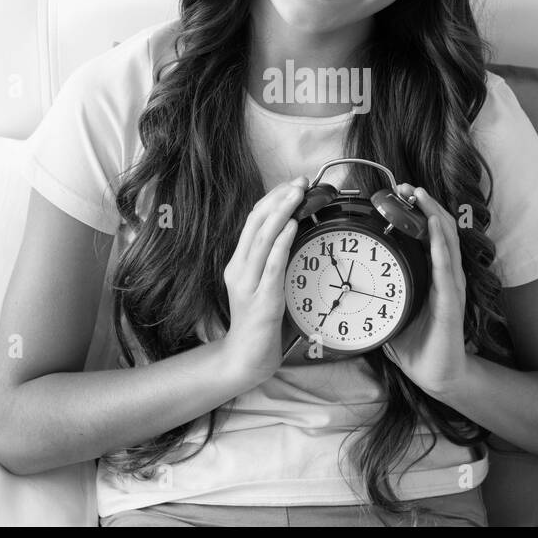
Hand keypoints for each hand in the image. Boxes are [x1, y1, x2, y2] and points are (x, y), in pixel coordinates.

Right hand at [221, 176, 306, 385]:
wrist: (246, 356)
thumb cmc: (258, 321)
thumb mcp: (262, 284)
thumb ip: (271, 260)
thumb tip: (291, 232)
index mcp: (238, 263)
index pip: (252, 221)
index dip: (272, 199)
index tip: (291, 184)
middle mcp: (238, 269)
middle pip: (255, 224)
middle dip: (278, 198)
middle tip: (299, 181)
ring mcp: (248, 284)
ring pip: (262, 239)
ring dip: (282, 213)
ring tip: (297, 194)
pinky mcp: (262, 299)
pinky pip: (272, 265)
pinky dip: (282, 243)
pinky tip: (292, 227)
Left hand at [382, 183, 469, 397]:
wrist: (437, 375)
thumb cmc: (416, 344)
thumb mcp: (391, 311)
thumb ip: (376, 293)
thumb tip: (344, 282)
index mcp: (431, 275)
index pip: (428, 235)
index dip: (418, 211)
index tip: (399, 193)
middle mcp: (445, 275)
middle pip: (440, 229)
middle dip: (424, 204)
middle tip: (406, 186)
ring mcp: (451, 286)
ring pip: (447, 241)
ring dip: (433, 215)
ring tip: (420, 195)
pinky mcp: (451, 302)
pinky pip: (446, 268)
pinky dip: (441, 245)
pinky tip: (434, 228)